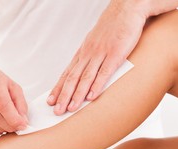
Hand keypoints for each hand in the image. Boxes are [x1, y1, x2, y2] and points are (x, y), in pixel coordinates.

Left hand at [48, 0, 146, 114]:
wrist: (127, 9)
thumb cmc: (112, 27)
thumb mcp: (96, 42)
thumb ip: (90, 57)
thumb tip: (85, 71)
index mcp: (83, 52)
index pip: (67, 73)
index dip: (58, 88)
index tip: (51, 100)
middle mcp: (88, 54)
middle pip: (72, 78)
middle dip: (63, 96)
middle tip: (56, 110)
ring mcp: (101, 54)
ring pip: (85, 77)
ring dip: (77, 94)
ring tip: (70, 108)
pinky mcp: (115, 54)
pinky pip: (104, 72)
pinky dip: (96, 85)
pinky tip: (91, 97)